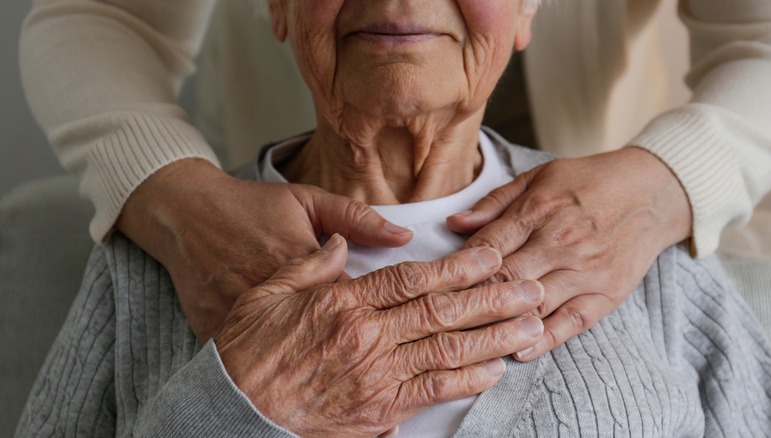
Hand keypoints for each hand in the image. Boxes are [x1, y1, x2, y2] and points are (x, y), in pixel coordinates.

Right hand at [117, 158, 412, 342]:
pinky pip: (249, 360)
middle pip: (325, 332)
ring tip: (332, 366)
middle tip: (366, 352)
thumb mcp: (308, 201)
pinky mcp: (216, 330)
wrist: (184, 214)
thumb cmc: (251, 205)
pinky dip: (270, 366)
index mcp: (306, 261)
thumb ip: (357, 218)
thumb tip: (404, 235)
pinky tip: (290, 373)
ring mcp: (242, 314)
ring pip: (288, 352)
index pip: (356, 300)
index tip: (391, 323)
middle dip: (353, 345)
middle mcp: (275, 292)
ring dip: (315, 362)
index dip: (377, 316)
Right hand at [215, 236, 544, 436]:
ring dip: (493, 336)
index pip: (412, 278)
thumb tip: (344, 246)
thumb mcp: (267, 292)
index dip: (458, 267)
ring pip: (446, 350)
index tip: (490, 256)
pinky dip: (466, 380)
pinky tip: (495, 368)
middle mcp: (367, 336)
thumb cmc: (248, 350)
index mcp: (342, 302)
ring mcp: (376, 375)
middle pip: (442, 311)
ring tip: (530, 324)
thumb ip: (311, 265)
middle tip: (530, 287)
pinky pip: (432, 392)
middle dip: (493, 297)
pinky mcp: (378, 410)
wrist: (235, 409)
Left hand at [447, 147, 691, 359]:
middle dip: (470, 299)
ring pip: (534, 303)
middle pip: (505, 277)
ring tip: (468, 341)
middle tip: (440, 318)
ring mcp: (587, 269)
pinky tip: (518, 350)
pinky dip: (543, 339)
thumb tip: (454, 224)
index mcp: (540, 208)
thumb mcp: (539, 177)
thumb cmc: (588, 182)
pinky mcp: (608, 292)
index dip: (457, 267)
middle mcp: (562, 240)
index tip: (435, 284)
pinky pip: (571, 322)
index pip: (488, 245)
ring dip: (500, 322)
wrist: (653, 191)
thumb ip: (494, 202)